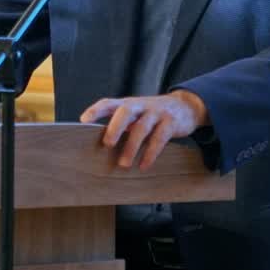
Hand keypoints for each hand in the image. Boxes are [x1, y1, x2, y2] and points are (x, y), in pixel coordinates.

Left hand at [79, 90, 208, 169]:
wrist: (186, 106)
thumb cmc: (153, 115)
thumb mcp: (136, 114)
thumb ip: (121, 125)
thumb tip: (99, 149)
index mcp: (128, 104)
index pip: (109, 103)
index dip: (96, 110)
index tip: (84, 120)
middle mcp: (141, 105)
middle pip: (125, 111)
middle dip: (115, 127)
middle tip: (107, 144)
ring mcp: (156, 112)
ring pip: (142, 128)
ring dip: (131, 147)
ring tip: (124, 165)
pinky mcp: (171, 122)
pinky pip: (159, 138)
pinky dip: (150, 153)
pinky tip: (143, 165)